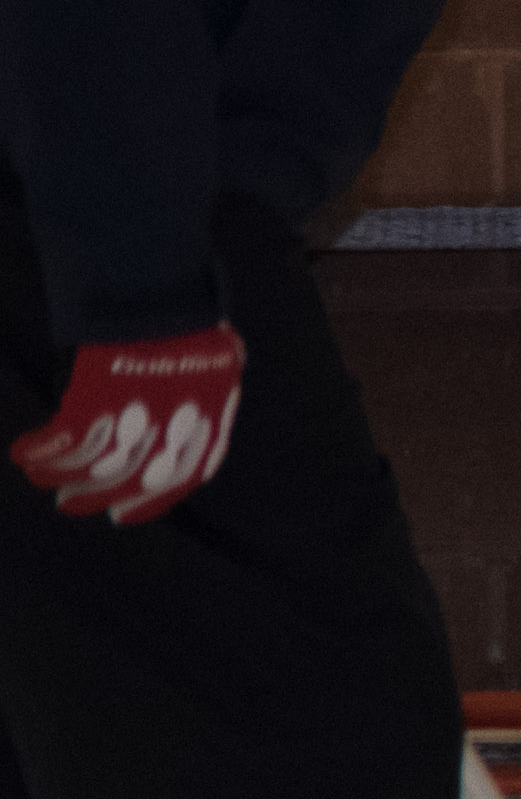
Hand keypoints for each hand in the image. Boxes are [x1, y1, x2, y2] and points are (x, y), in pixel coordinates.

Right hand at [19, 327, 240, 526]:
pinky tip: (25, 455)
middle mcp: (178, 422)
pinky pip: (67, 439)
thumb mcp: (217, 350)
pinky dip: (44, 452)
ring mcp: (138, 413)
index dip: (153, 499)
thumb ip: (205, 381)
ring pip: (98, 464)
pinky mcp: (97, 398)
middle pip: (139, 477)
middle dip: (100, 496)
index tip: (122, 515)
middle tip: (71, 505)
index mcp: (211, 412)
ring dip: (63, 477)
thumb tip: (197, 398)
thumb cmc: (184, 310)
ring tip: (42, 481)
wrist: (158, 282)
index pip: (187, 472)